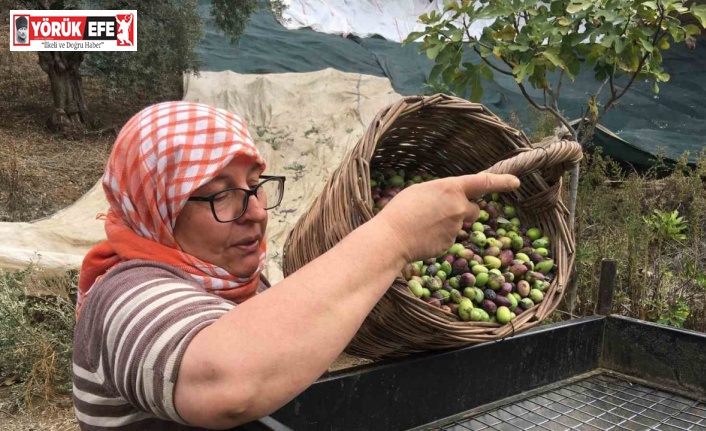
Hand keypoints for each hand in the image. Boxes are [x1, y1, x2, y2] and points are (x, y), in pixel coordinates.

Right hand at [375, 173, 520, 261]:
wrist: (392, 238)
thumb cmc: (401, 210)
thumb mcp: (422, 190)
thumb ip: (442, 192)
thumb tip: (451, 199)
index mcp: (452, 188)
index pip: (484, 182)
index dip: (502, 182)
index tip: (515, 183)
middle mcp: (459, 207)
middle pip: (474, 208)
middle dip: (464, 210)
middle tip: (440, 212)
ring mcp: (456, 227)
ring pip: (460, 224)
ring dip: (449, 224)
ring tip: (425, 224)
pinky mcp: (451, 243)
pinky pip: (450, 237)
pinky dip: (440, 237)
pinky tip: (424, 236)